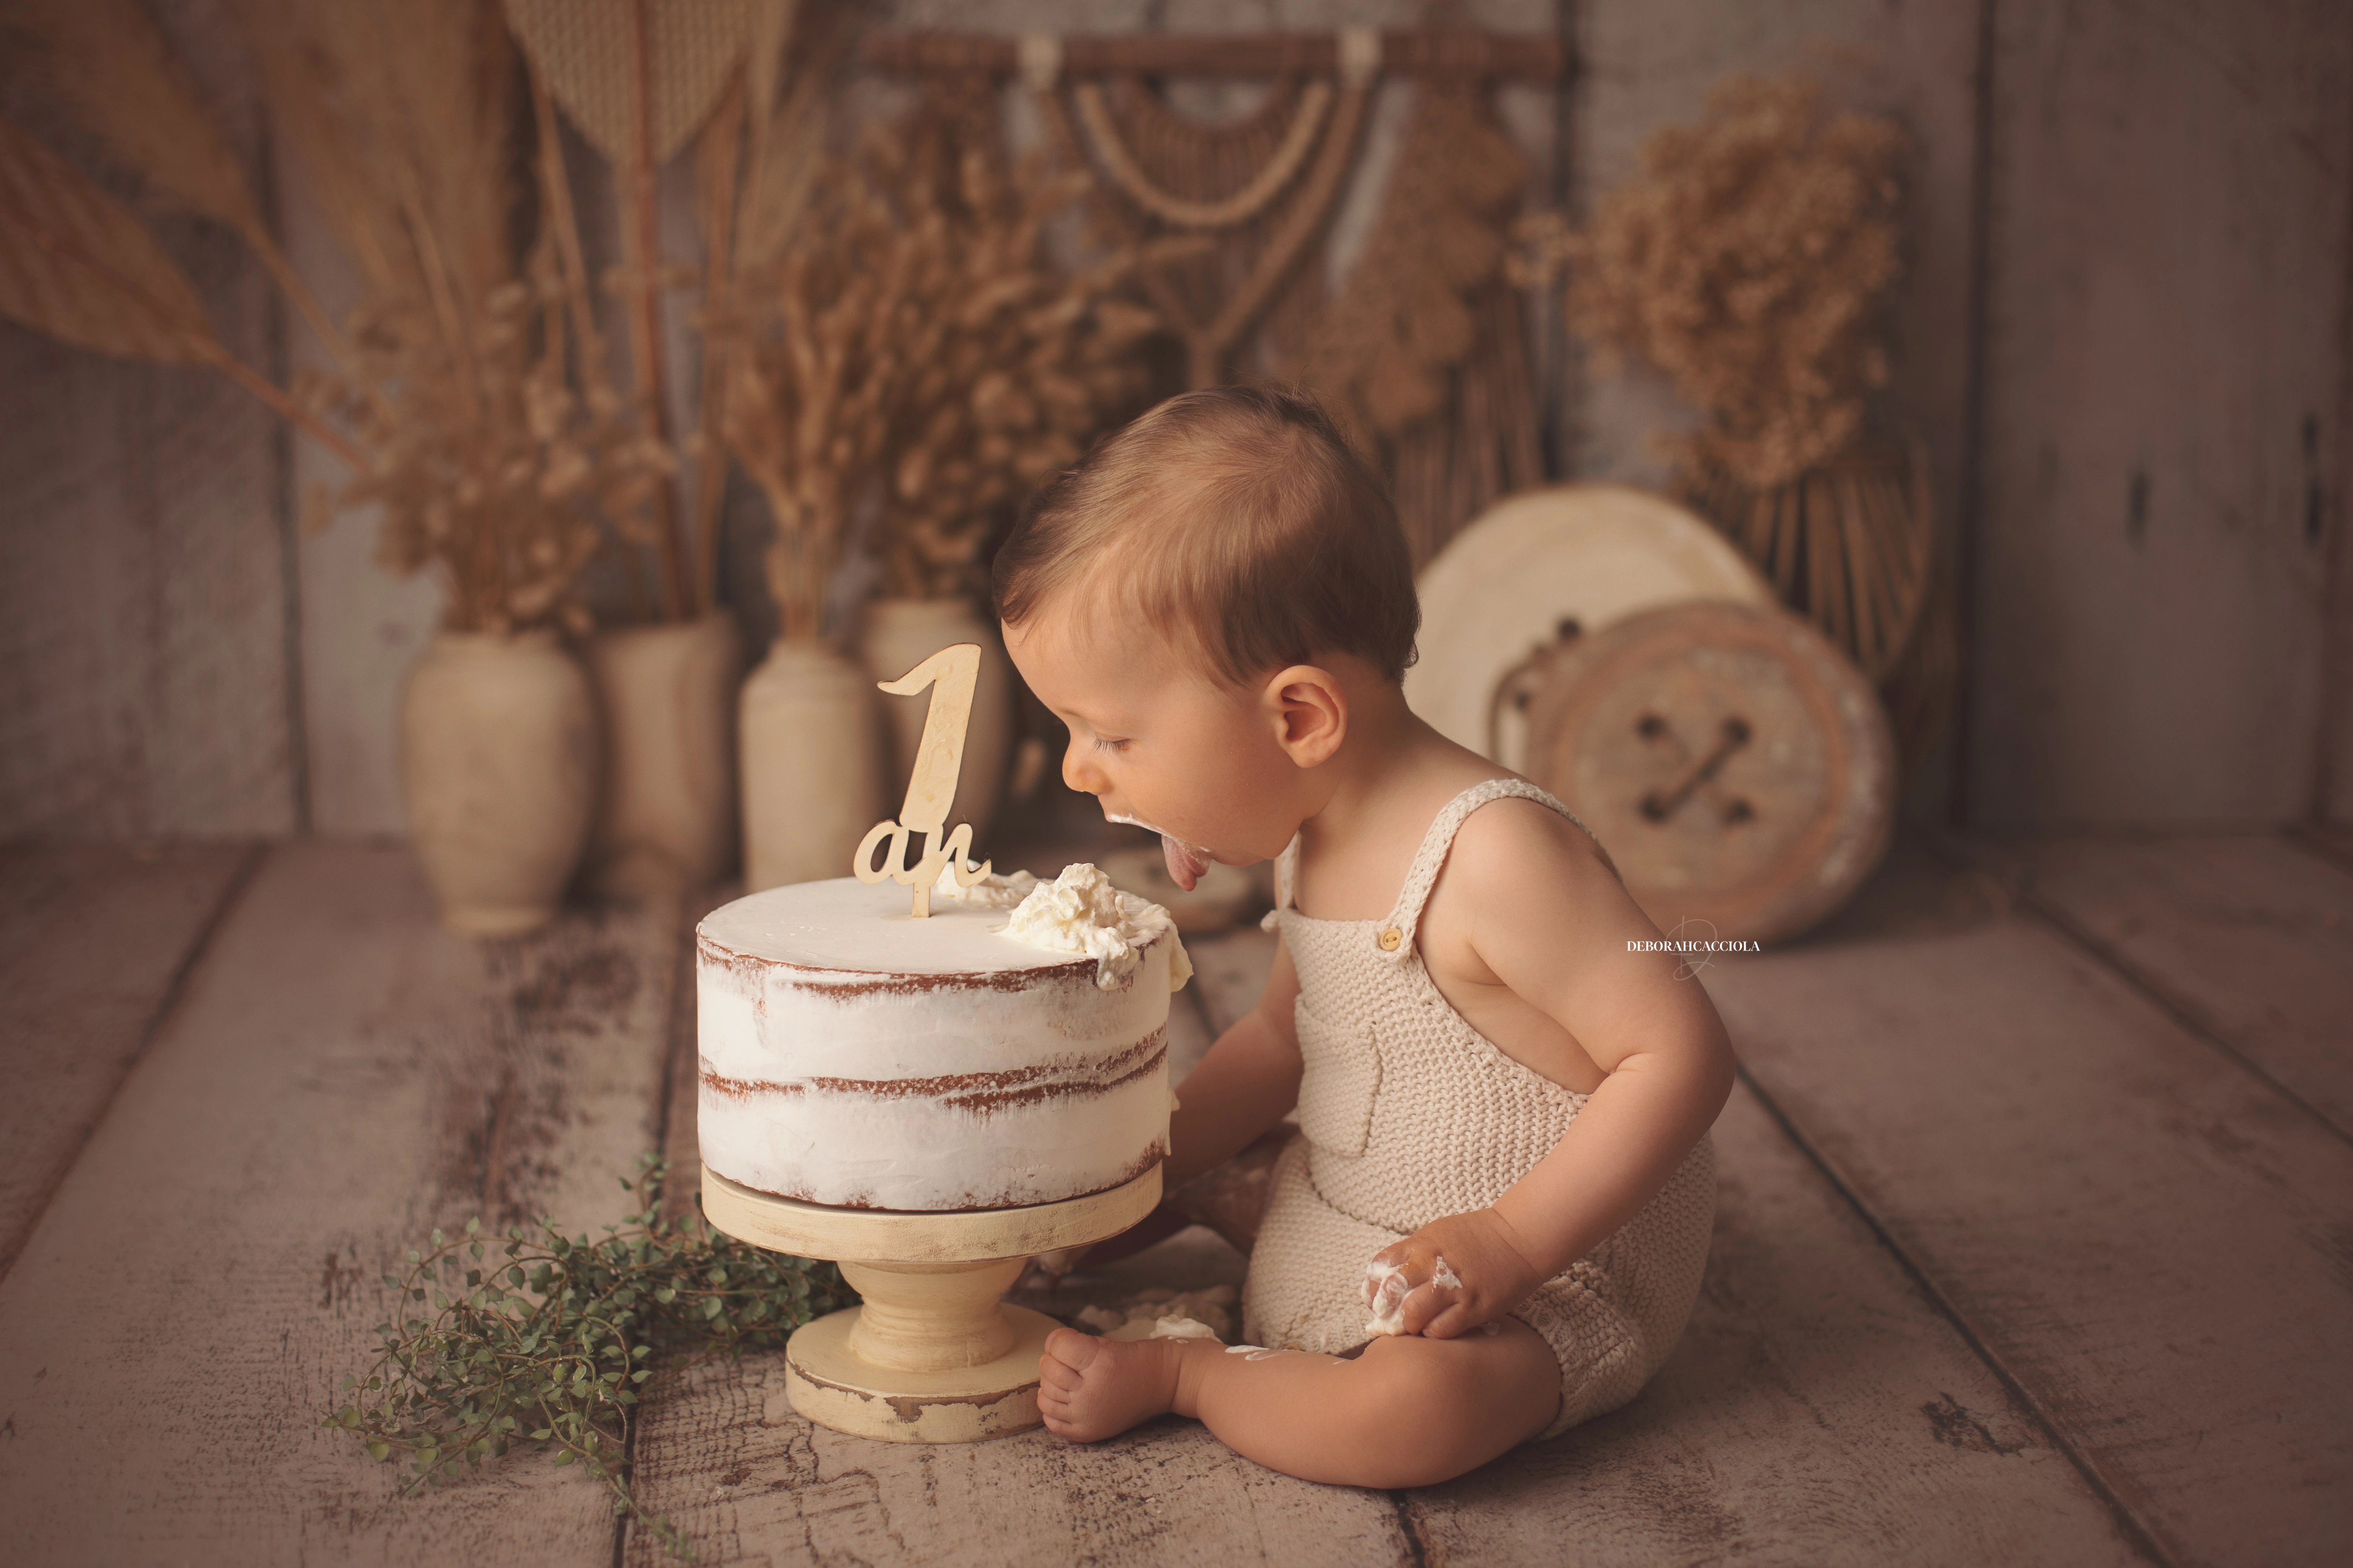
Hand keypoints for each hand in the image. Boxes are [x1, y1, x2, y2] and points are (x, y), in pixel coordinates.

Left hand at [1362, 1208, 1544, 1339]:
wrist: (1520, 1236)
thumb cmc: (1478, 1236)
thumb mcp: (1438, 1233)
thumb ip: (1414, 1253)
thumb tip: (1389, 1280)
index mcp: (1421, 1243)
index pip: (1379, 1267)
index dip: (1372, 1289)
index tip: (1375, 1301)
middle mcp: (1432, 1263)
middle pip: (1391, 1292)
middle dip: (1386, 1311)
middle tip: (1392, 1320)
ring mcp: (1453, 1286)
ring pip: (1413, 1314)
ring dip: (1409, 1325)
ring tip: (1416, 1326)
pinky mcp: (1474, 1305)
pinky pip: (1442, 1329)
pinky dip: (1433, 1333)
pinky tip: (1438, 1328)